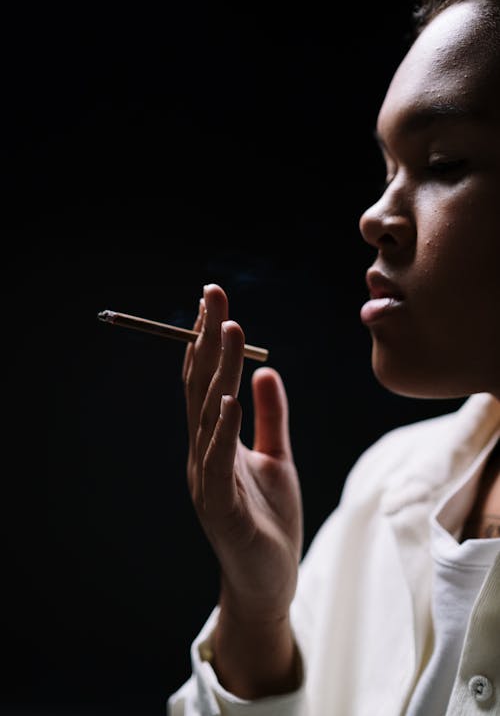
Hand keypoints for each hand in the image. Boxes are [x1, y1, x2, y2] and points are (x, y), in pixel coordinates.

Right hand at [182, 283, 302, 696]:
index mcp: (215, 441)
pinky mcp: (219, 506)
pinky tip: (229, 397)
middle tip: (213, 294)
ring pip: (208, 414)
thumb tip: (265, 371)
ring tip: (226, 330)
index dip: (208, 341)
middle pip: (201, 386)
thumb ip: (271, 417)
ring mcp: (207, 479)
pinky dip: (222, 427)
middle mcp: (203, 452)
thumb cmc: (270, 521)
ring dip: (217, 371)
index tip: (214, 301)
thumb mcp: (278, 458)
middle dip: (207, 339)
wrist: (269, 582)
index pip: (207, 381)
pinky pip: (219, 460)